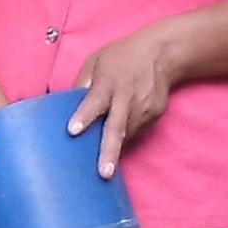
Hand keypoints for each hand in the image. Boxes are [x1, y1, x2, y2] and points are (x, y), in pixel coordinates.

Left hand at [63, 25, 183, 179]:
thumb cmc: (122, 56)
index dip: (84, 116)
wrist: (162, 53)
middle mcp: (127, 98)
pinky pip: (135, 132)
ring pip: (126, 136)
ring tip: (104, 167)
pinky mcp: (154, 114)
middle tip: (104, 173)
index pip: (94, 102)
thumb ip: (81, 84)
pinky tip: (118, 140)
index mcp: (108, 83)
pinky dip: (125, 139)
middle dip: (110, 152)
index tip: (73, 131)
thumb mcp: (96, 61)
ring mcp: (144, 108)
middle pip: (117, 128)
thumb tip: (65, 104)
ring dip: (114, 151)